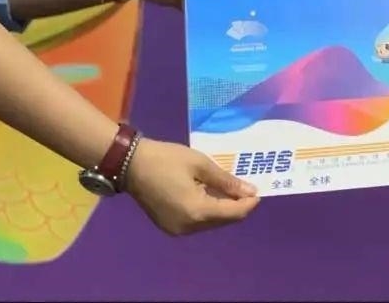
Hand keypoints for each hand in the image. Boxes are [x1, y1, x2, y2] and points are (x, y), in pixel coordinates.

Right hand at [124, 138, 259, 234]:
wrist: (130, 164)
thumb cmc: (166, 159)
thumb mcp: (200, 165)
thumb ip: (226, 181)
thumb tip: (250, 191)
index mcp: (196, 211)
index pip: (232, 213)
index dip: (248, 203)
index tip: (258, 191)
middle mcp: (188, 226)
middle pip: (223, 221)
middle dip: (237, 206)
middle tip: (245, 188)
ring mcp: (177, 229)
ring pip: (210, 223)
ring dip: (222, 209)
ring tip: (229, 190)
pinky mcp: (169, 226)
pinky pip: (196, 222)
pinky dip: (207, 211)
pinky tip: (210, 196)